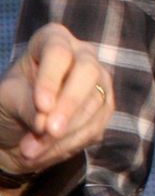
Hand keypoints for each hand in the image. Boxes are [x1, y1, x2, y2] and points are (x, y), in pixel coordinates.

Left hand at [0, 23, 112, 195]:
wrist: (17, 133)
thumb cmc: (9, 104)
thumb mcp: (6, 100)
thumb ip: (25, 105)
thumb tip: (45, 122)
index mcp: (53, 41)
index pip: (58, 53)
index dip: (51, 79)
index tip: (41, 106)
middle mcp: (83, 56)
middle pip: (87, 72)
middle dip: (69, 103)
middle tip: (49, 129)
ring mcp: (98, 82)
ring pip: (94, 103)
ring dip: (64, 132)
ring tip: (30, 151)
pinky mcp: (105, 109)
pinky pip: (96, 126)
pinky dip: (70, 144)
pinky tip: (45, 154)